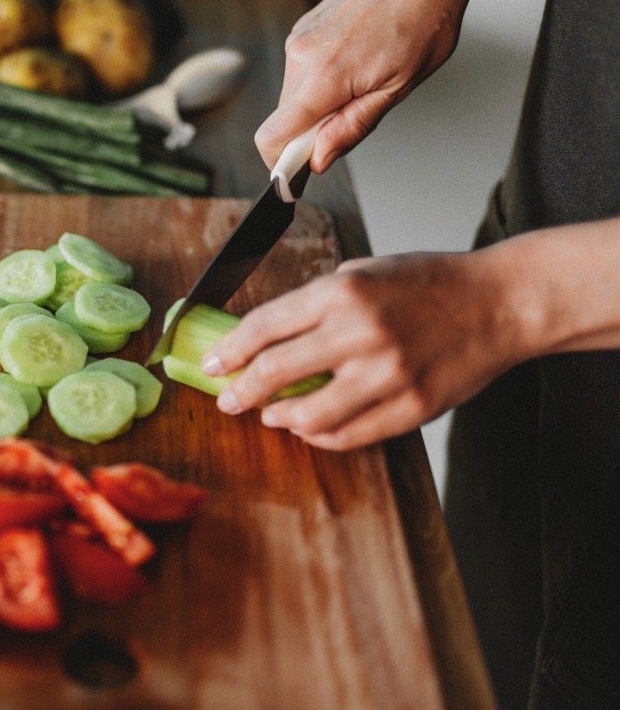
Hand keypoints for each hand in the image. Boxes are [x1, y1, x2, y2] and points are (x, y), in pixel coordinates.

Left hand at [201, 252, 532, 450]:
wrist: (500, 303)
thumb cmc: (430, 283)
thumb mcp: (364, 272)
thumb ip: (315, 303)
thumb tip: (263, 336)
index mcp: (342, 294)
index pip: (262, 328)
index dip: (226, 352)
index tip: (209, 365)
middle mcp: (360, 333)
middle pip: (273, 374)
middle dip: (239, 392)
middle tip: (227, 400)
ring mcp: (387, 375)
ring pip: (308, 416)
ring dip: (279, 420)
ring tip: (272, 416)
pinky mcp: (411, 408)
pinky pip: (349, 435)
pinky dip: (320, 436)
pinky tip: (311, 428)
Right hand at [256, 0, 484, 172]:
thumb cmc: (424, 20)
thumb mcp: (398, 88)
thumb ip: (352, 127)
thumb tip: (319, 159)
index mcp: (324, 77)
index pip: (272, 136)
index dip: (280, 164)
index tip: (300, 173)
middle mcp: (301, 56)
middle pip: (284, 120)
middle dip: (311, 132)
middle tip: (353, 118)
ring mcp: (299, 39)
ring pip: (294, 96)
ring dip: (319, 104)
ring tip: (362, 81)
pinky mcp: (304, 28)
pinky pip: (301, 71)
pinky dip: (321, 81)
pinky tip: (356, 63)